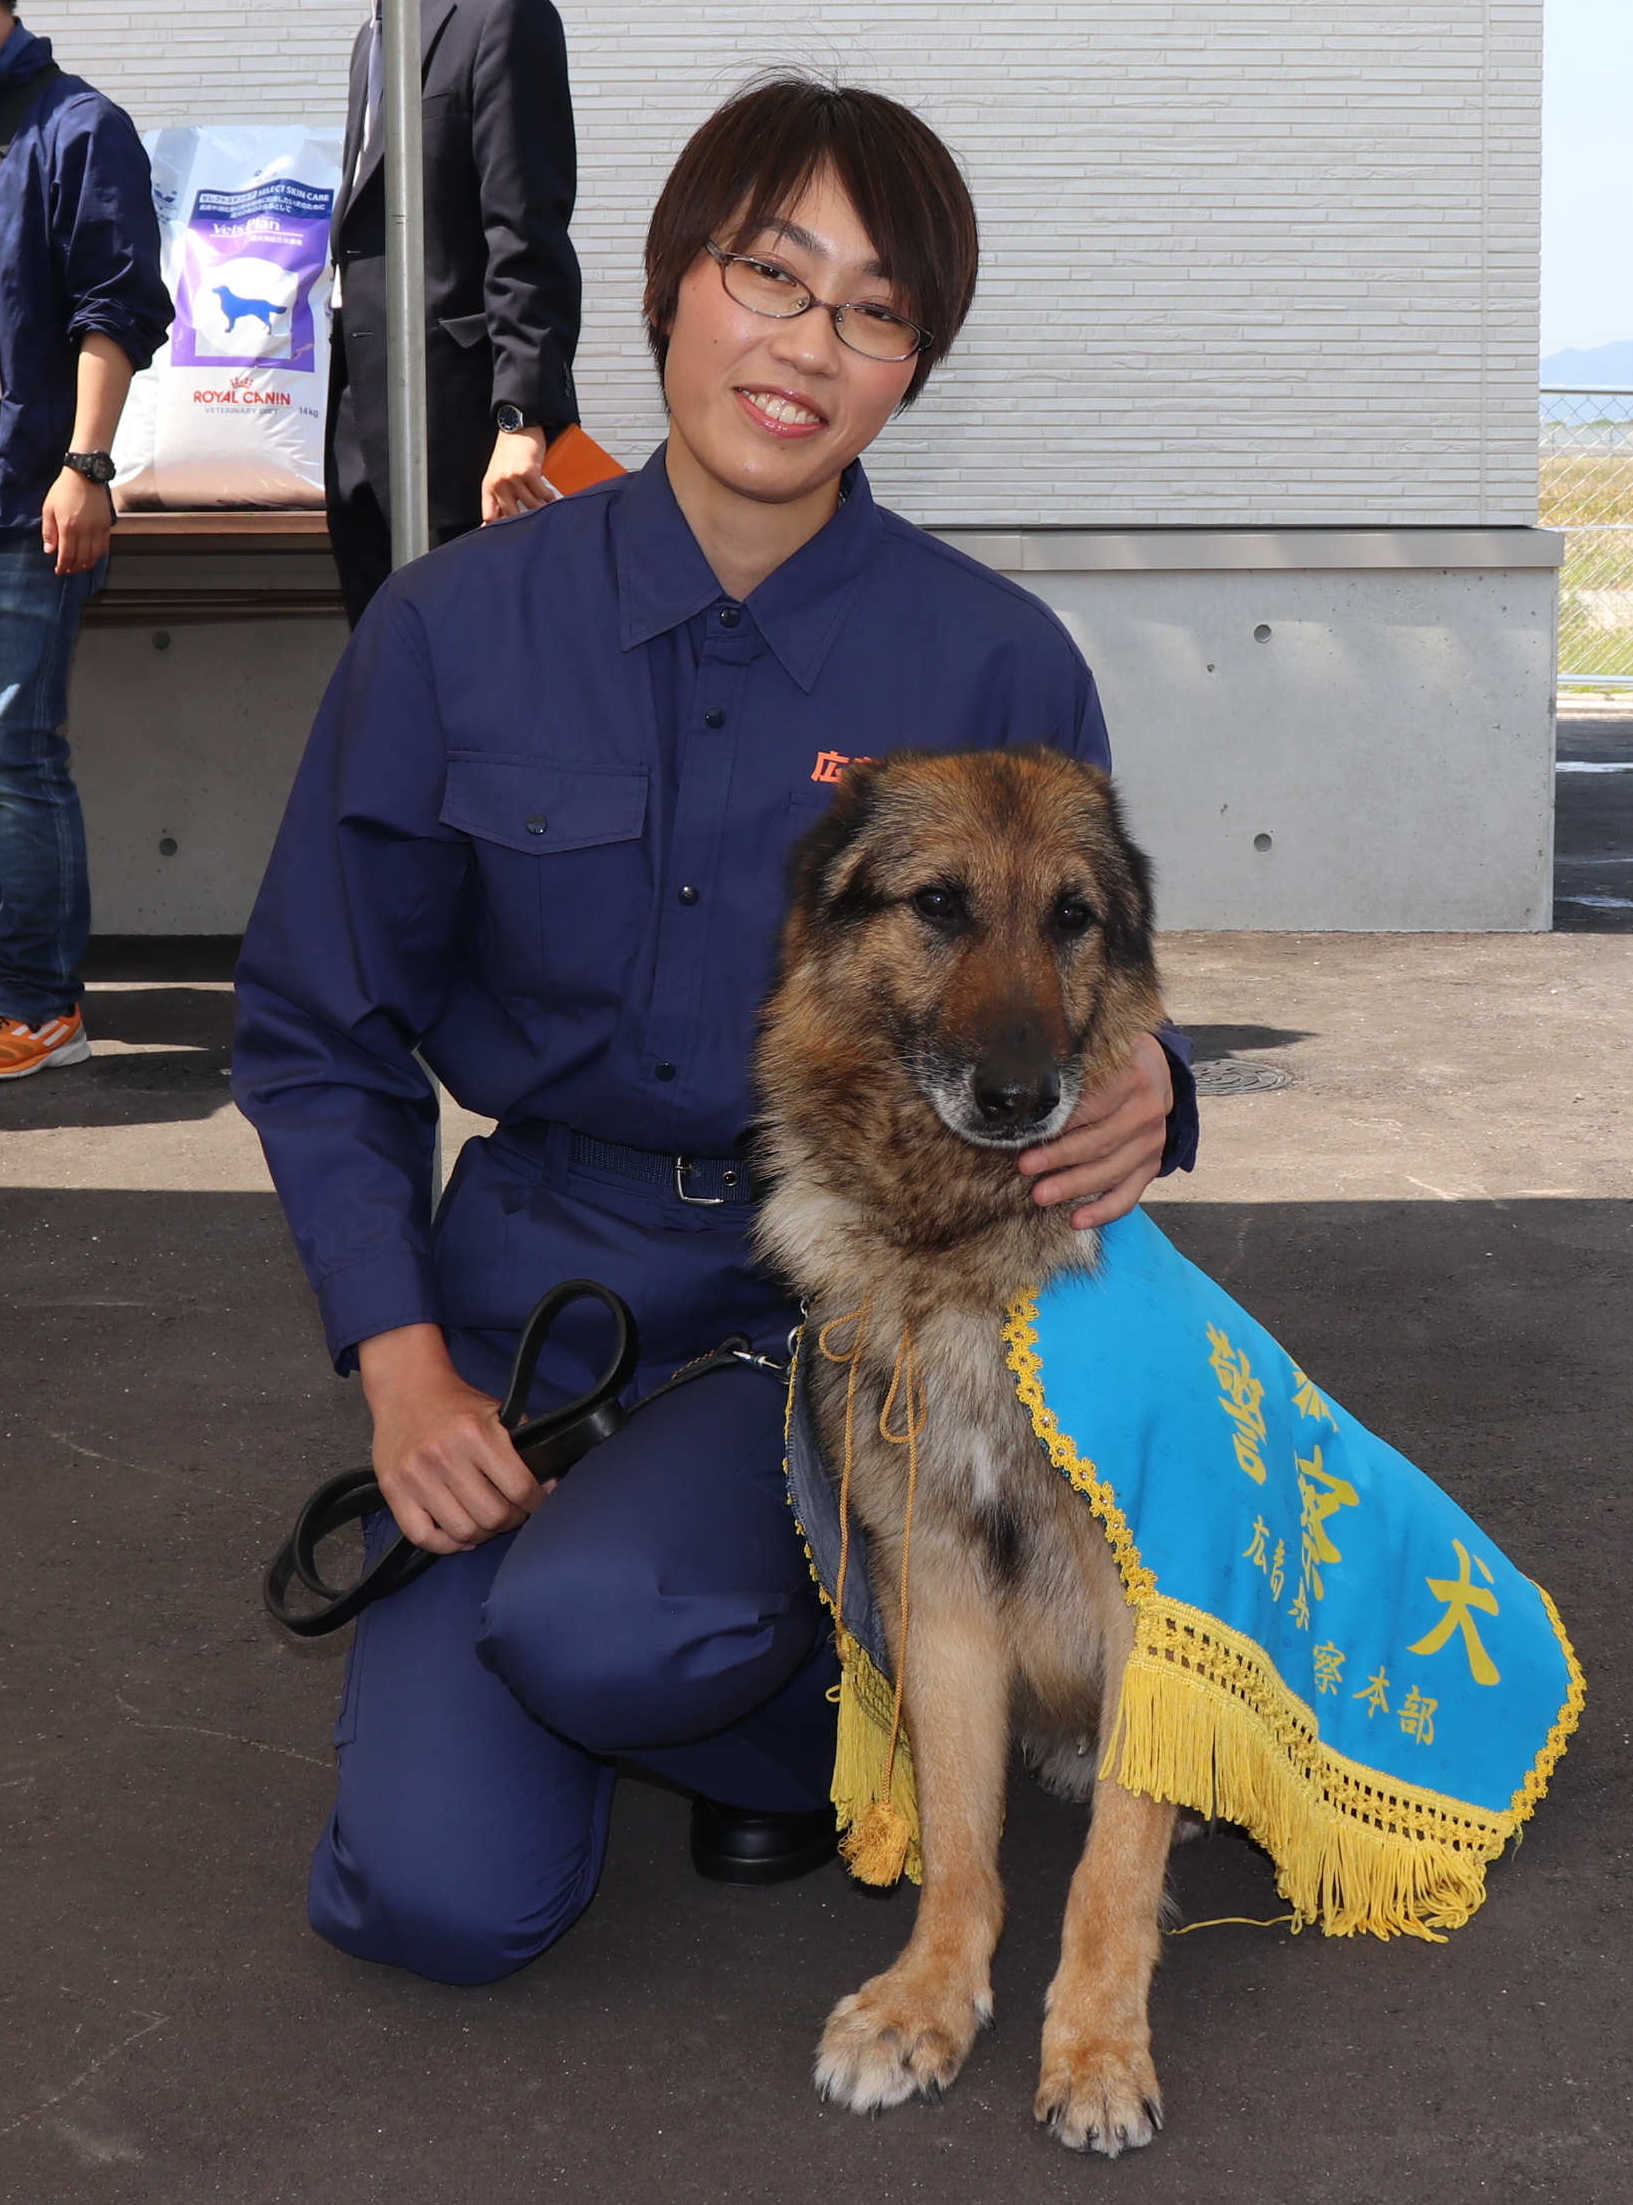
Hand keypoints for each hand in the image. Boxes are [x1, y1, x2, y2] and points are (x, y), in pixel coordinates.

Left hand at [41, 468, 111, 576]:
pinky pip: (104, 547)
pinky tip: (92, 557)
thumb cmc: (64, 489)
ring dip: (87, 564)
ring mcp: (97, 529)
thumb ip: (49, 531)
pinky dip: (98, 556)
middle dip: (74, 568)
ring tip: (80, 566)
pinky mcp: (106, 525)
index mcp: (68, 526)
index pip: (67, 555)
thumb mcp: (48, 508)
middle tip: (68, 570)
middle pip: (82, 558)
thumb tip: (49, 550)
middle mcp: (85, 530)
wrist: (85, 475)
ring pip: (95, 556)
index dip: (63, 566)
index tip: (59, 570)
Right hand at [359, 1323, 549, 1552]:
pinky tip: (459, 1535)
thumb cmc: (457, 1405)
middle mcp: (445, 1456)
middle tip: (513, 1514)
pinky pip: (423, 1537)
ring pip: (462, 1532)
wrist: (406, 1388)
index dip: (537, 1503)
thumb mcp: (498, 1412)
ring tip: (487, 1524)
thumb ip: (523, 1446)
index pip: (520, 1488)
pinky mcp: (393, 1490)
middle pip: (493, 1516)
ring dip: (483, 1535)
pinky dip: (446, 1545)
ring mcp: (416, 1476)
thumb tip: (549, 1484)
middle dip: (512, 1520)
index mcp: (476, 1434)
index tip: (538, 1503)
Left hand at [480, 425, 558, 521]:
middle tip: (536, 525)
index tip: (510, 538)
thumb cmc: (509, 454)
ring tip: (546, 506)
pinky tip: (551, 496)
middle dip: (526, 521)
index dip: (499, 529)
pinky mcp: (528, 472)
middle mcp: (498, 484)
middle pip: (513, 516)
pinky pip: (542, 494)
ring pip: (531, 505)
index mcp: (489, 487)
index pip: (490, 516)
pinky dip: (549, 497)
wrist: (517, 429)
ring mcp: (513, 478)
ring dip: (542, 508)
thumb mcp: (497, 476)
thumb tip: (495, 523)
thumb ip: (498, 498)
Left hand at [1017, 1031, 1173, 1229]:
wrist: (1154, 1070)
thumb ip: (1068, 1065)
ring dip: (1074, 1186)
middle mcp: (1147, 1111)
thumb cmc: (1110, 1061)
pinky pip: (1129, 1194)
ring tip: (1040, 1195)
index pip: (1093, 1105)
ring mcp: (1152, 1141)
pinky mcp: (1151, 1164)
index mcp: (1133, 1076)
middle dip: (1059, 1158)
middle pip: (1100, 1141)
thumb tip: (1022, 1084)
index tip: (1026, 1134)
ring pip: (1111, 1170)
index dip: (1060, 1122)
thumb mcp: (1094, 1050)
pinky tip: (1077, 1220)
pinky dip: (1104, 1211)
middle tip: (1025, 1167)